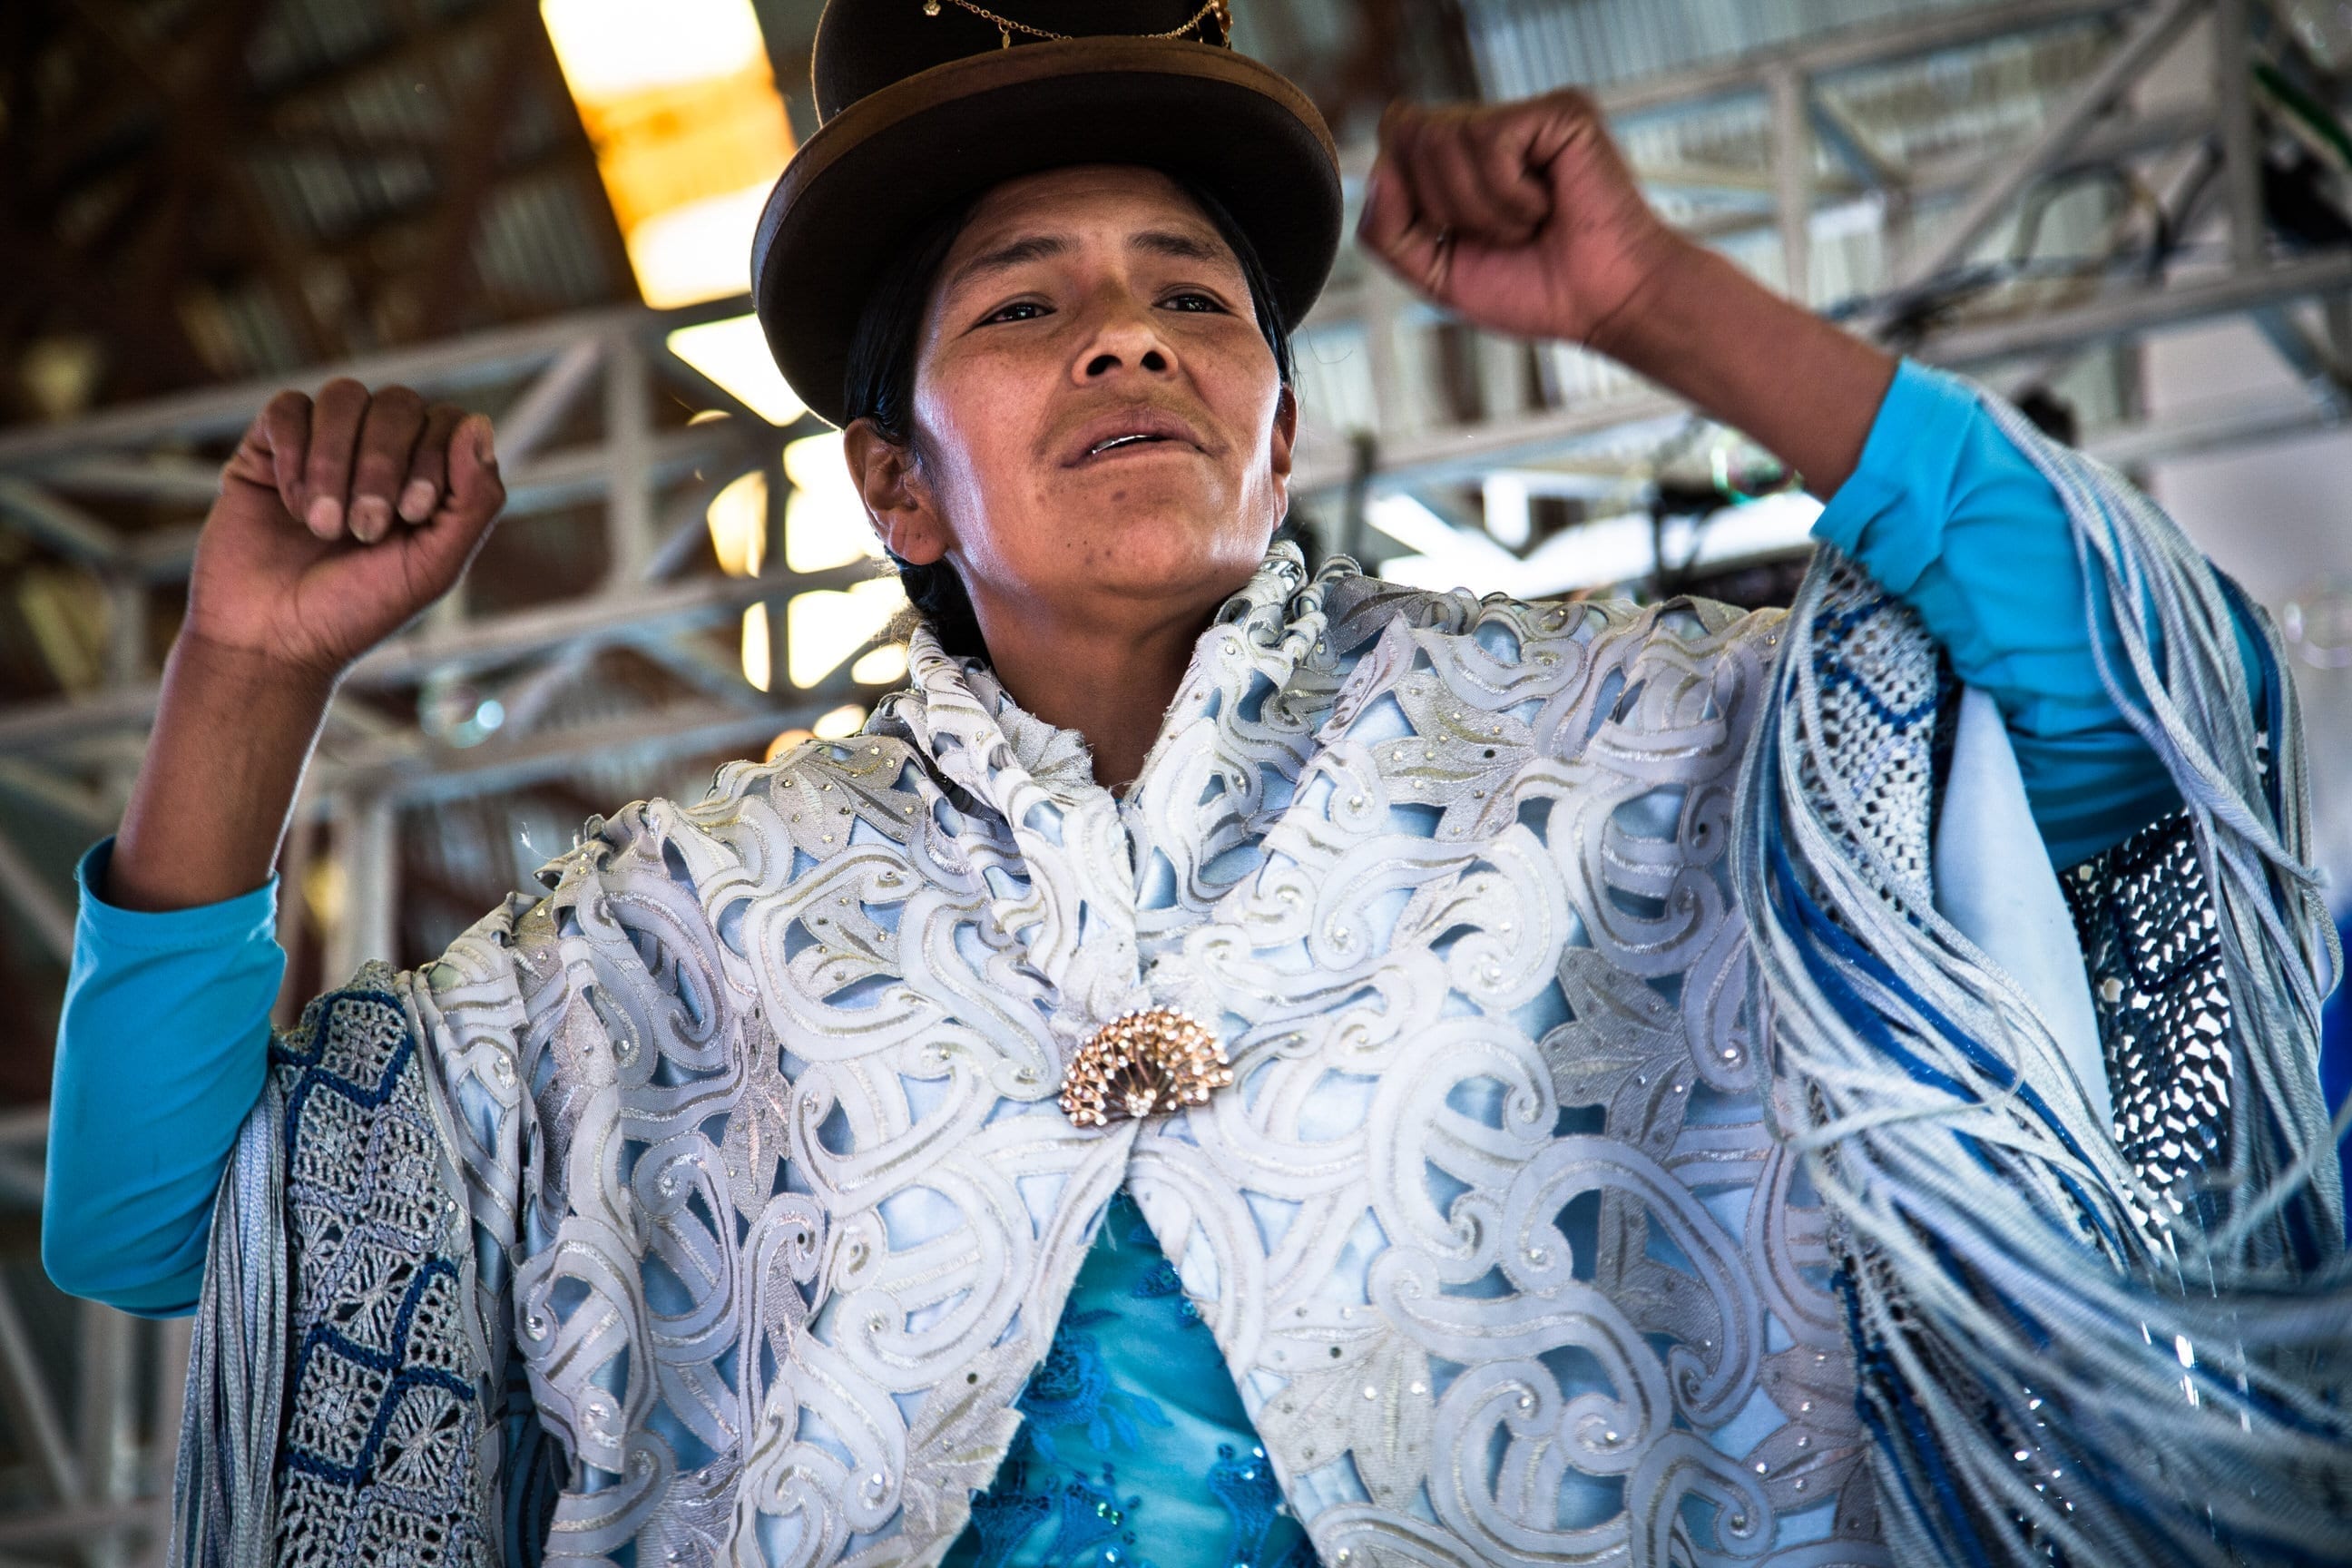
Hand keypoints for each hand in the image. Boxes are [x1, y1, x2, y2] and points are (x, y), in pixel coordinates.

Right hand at [183, 378, 504, 681]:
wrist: (271, 642)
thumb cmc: (357, 612)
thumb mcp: (434, 567)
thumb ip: (474, 501)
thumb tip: (478, 423)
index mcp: (426, 480)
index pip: (448, 420)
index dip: (433, 456)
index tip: (412, 515)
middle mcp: (378, 456)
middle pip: (398, 403)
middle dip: (384, 463)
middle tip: (364, 529)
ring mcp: (323, 448)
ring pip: (344, 396)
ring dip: (338, 462)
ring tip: (324, 526)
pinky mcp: (267, 451)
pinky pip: (288, 408)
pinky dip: (295, 455)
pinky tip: (292, 507)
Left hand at [1358, 92, 1688, 349]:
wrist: (1603, 305)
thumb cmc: (1532, 291)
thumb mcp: (1436, 274)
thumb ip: (1388, 232)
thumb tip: (1377, 174)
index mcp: (1458, 159)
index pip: (1394, 137)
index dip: (1404, 192)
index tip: (1455, 235)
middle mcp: (1489, 127)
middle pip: (1409, 134)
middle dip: (1443, 205)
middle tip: (1500, 234)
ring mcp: (1524, 116)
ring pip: (1444, 137)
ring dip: (1481, 207)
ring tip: (1527, 225)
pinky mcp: (1558, 112)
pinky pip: (1490, 141)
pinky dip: (1510, 195)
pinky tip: (1547, 206)